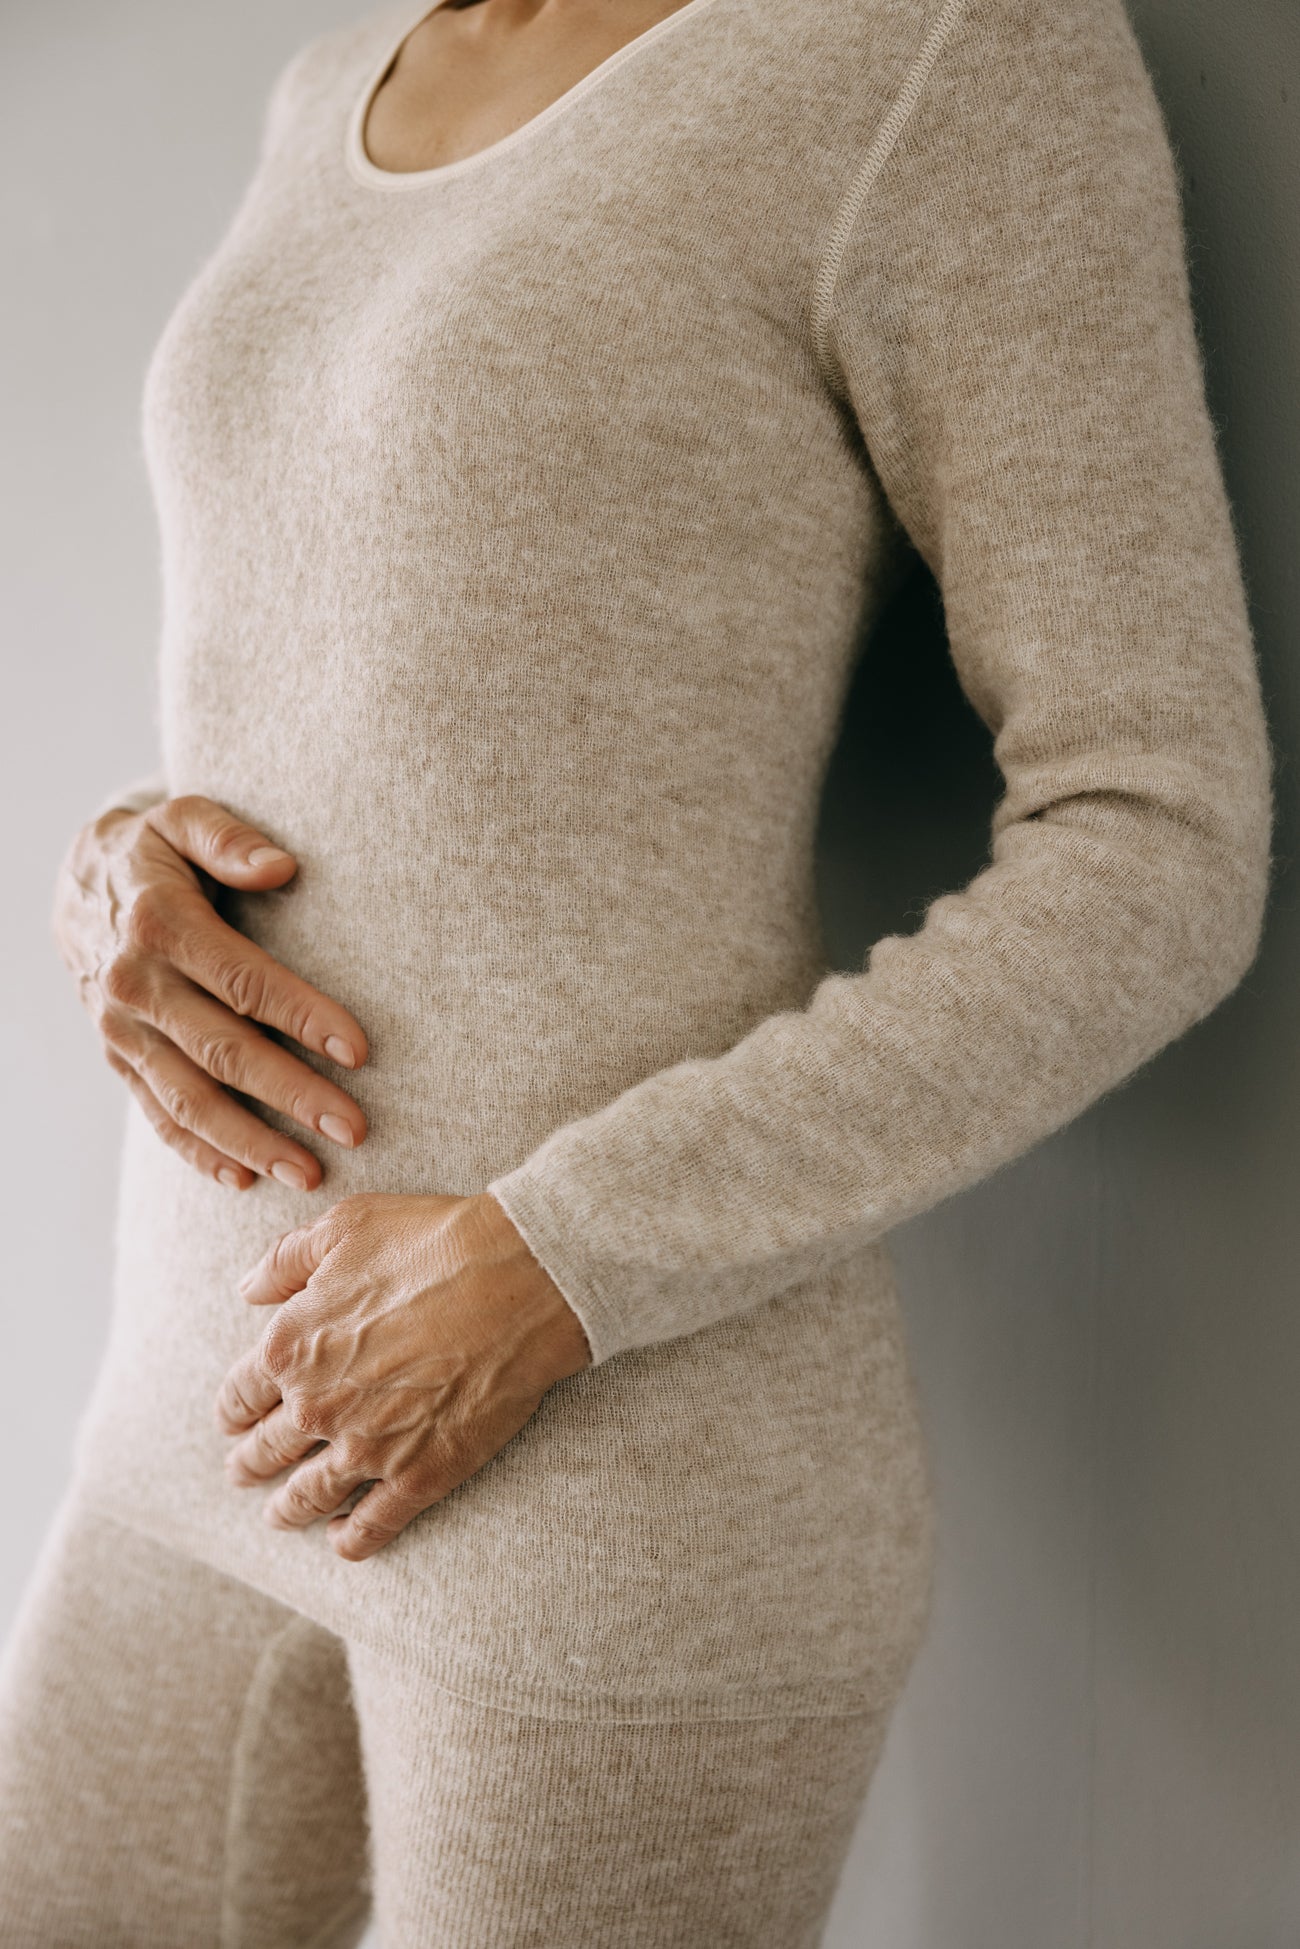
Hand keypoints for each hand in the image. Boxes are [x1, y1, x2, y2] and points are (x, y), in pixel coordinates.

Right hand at [52, 793, 368, 1190]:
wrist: (76, 886)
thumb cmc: (154, 851)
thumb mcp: (182, 818)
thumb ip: (228, 838)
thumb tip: (281, 866)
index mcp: (160, 924)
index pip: (242, 980)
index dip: (302, 1016)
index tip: (359, 1051)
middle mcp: (135, 985)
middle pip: (222, 1051)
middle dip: (291, 1095)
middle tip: (353, 1128)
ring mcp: (122, 1030)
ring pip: (189, 1098)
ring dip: (251, 1141)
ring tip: (309, 1172)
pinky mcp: (118, 1059)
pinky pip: (158, 1114)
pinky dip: (199, 1152)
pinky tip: (245, 1178)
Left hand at [215, 1190, 592, 1559]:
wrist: (518, 1280)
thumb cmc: (434, 1242)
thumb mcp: (346, 1226)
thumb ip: (285, 1259)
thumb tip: (248, 1289)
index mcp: (291, 1346)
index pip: (239, 1396)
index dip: (234, 1410)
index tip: (235, 1419)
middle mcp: (316, 1406)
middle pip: (265, 1452)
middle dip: (249, 1463)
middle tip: (245, 1471)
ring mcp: (367, 1449)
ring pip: (305, 1498)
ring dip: (286, 1509)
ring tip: (280, 1514)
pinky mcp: (419, 1476)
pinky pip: (369, 1528)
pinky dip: (348, 1539)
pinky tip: (342, 1538)